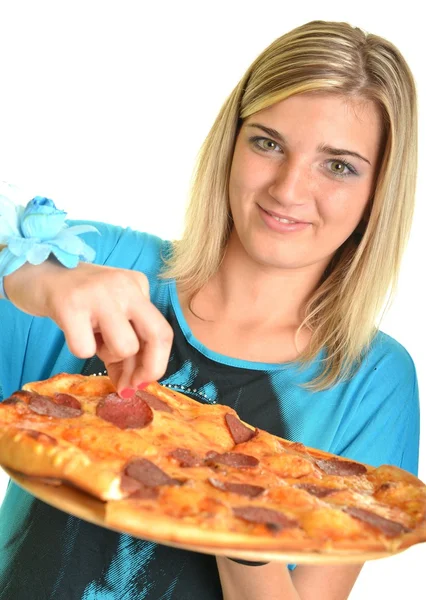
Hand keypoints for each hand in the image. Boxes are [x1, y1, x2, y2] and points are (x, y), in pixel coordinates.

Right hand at [4, 260, 172, 393]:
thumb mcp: (109, 316)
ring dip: (107, 355)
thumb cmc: (78, 300)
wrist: (35, 272)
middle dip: (148, 368)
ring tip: (91, 338)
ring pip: (124, 346)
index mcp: (138, 286)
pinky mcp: (69, 304)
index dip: (157, 364)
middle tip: (128, 384)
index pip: (163, 331)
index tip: (142, 382)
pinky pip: (85, 349)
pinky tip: (72, 331)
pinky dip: (79, 349)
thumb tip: (131, 387)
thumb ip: (124, 345)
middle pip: (157, 336)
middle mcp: (124, 286)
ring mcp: (99, 293)